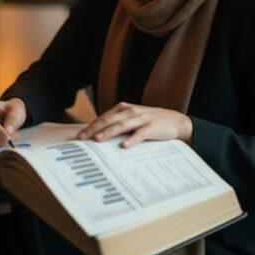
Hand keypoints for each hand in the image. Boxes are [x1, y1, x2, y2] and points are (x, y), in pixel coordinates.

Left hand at [77, 102, 192, 147]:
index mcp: (123, 109)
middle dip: (94, 129)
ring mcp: (141, 119)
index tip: (79, 136)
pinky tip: (124, 145)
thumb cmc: (150, 122)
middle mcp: (130, 111)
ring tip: (98, 139)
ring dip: (109, 132)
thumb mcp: (132, 119)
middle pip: (109, 120)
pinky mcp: (152, 127)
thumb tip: (97, 135)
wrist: (175, 121)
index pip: (103, 118)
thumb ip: (117, 124)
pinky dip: (132, 139)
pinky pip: (140, 134)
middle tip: (82, 138)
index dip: (90, 126)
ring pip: (121, 125)